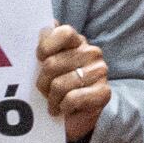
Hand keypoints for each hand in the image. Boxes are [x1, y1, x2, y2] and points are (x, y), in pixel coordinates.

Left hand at [36, 21, 110, 138]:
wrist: (74, 118)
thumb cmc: (58, 87)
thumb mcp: (47, 65)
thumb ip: (46, 45)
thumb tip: (48, 25)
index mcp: (77, 41)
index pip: (64, 33)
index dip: (46, 46)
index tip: (40, 59)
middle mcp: (91, 52)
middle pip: (52, 64)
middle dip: (42, 83)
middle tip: (46, 91)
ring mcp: (100, 71)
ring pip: (59, 84)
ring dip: (52, 99)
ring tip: (55, 103)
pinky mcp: (103, 92)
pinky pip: (72, 98)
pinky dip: (64, 107)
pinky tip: (65, 109)